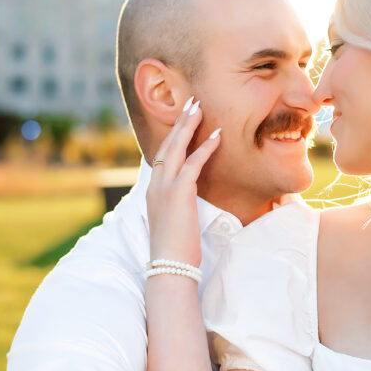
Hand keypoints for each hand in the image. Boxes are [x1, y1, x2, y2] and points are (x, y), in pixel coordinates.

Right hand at [146, 97, 220, 264]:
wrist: (169, 267)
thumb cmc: (175, 250)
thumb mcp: (174, 222)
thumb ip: (178, 206)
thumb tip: (188, 201)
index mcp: (153, 190)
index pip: (161, 155)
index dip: (172, 136)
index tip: (183, 119)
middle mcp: (155, 185)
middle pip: (167, 144)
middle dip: (179, 122)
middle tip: (191, 102)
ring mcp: (164, 188)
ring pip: (176, 148)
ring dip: (189, 125)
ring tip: (199, 107)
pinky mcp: (179, 194)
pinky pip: (193, 164)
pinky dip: (205, 147)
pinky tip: (217, 135)